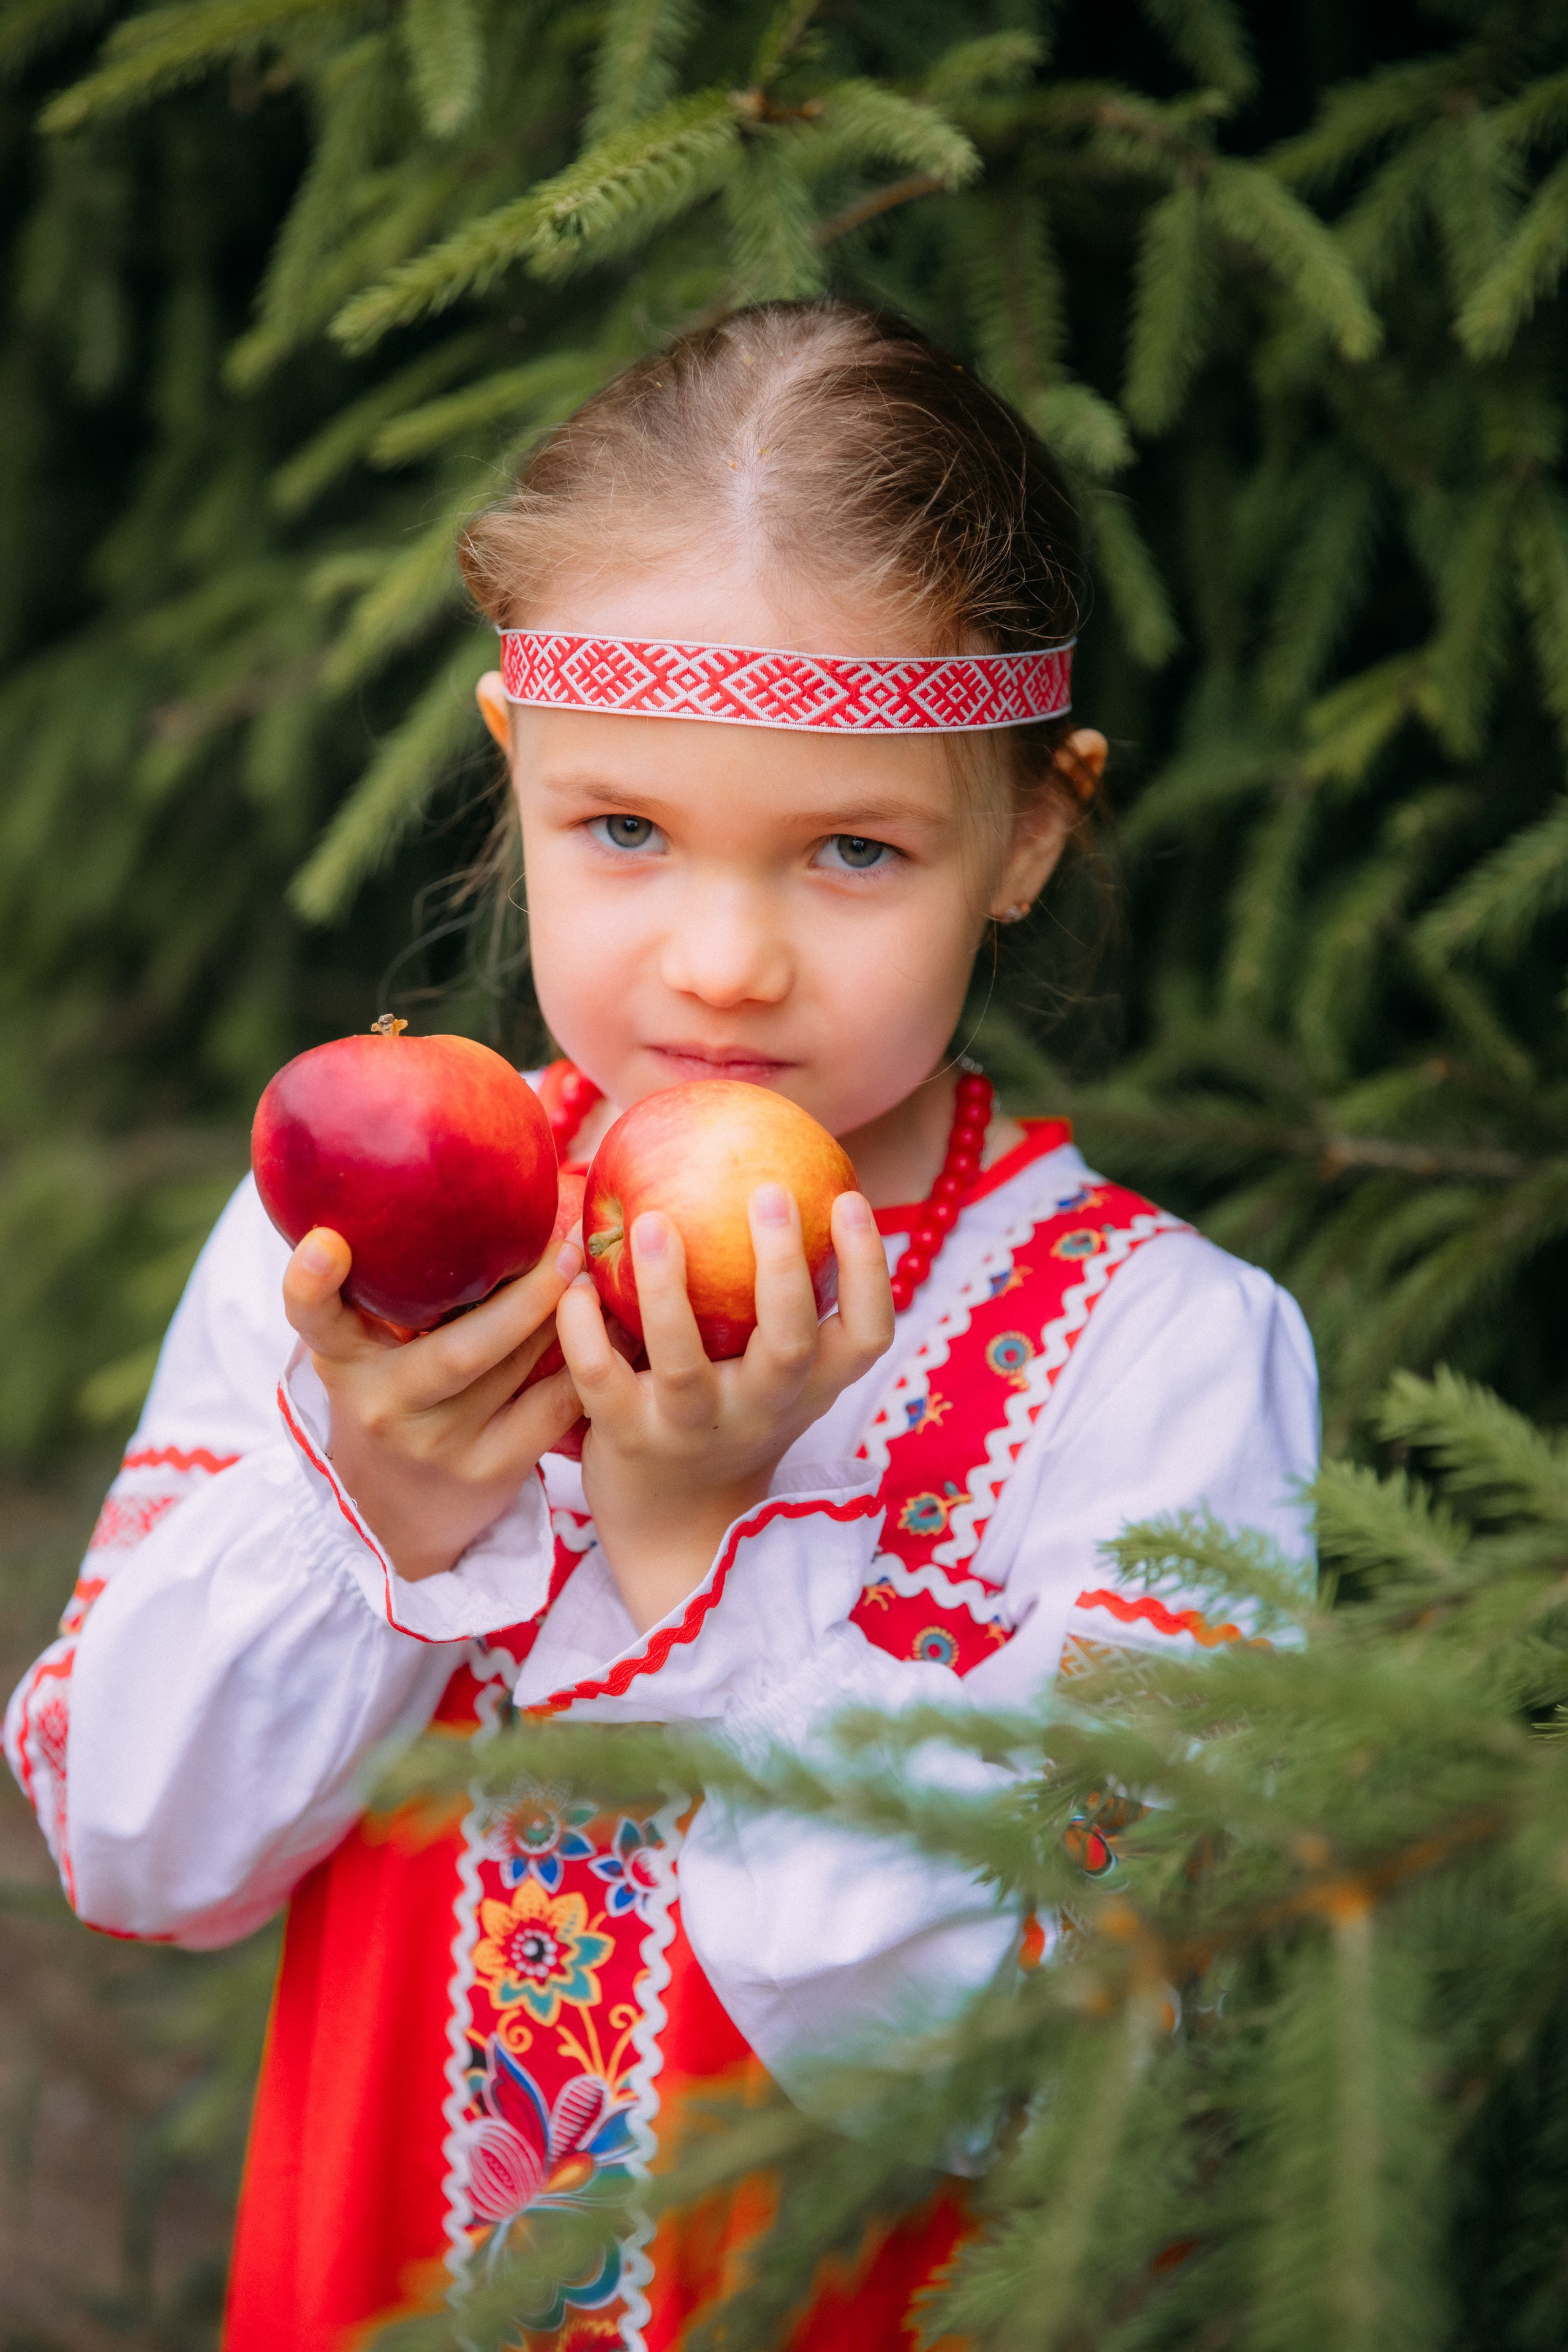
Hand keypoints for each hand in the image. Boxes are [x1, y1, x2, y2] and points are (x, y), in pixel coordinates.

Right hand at [282, 1229, 584, 1580]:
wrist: (394, 1518)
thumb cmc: (393, 1398)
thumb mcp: (365, 1351)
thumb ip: (388, 1289)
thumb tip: (451, 1187)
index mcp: (343, 1360)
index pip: (311, 1317)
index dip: (311, 1281)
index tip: (327, 1242)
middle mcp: (384, 1403)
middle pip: (459, 1345)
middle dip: (525, 1294)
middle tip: (566, 1246)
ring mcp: (438, 1443)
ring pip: (515, 1368)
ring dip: (564, 1317)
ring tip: (593, 1271)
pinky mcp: (489, 1471)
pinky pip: (552, 1404)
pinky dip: (588, 1361)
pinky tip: (614, 1327)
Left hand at [555, 1186, 893, 1631]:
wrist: (678, 1526)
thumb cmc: (729, 1413)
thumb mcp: (773, 1369)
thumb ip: (778, 1296)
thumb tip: (766, 1166)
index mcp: (811, 1386)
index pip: (869, 1333)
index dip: (869, 1268)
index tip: (850, 1197)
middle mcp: (763, 1409)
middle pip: (789, 1344)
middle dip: (782, 1268)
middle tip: (768, 1191)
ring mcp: (694, 1430)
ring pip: (684, 1365)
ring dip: (667, 1292)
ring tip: (652, 1223)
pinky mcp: (628, 1442)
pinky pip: (601, 1379)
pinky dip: (584, 1328)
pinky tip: (573, 1278)